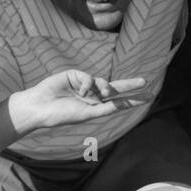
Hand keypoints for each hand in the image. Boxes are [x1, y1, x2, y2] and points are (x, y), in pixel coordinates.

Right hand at [9, 69, 148, 134]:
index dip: (133, 99)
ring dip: (103, 87)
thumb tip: (123, 103)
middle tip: (145, 82)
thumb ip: (106, 108)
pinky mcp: (75, 75)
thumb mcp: (88, 114)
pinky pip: (88, 77)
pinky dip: (87, 84)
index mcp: (96, 107)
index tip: (149, 97)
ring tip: (97, 96)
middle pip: (116, 88)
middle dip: (130, 85)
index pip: (118, 102)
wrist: (41, 107)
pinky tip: (80, 91)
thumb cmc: (62, 115)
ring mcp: (84, 85)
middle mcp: (92, 96)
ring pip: (102, 82)